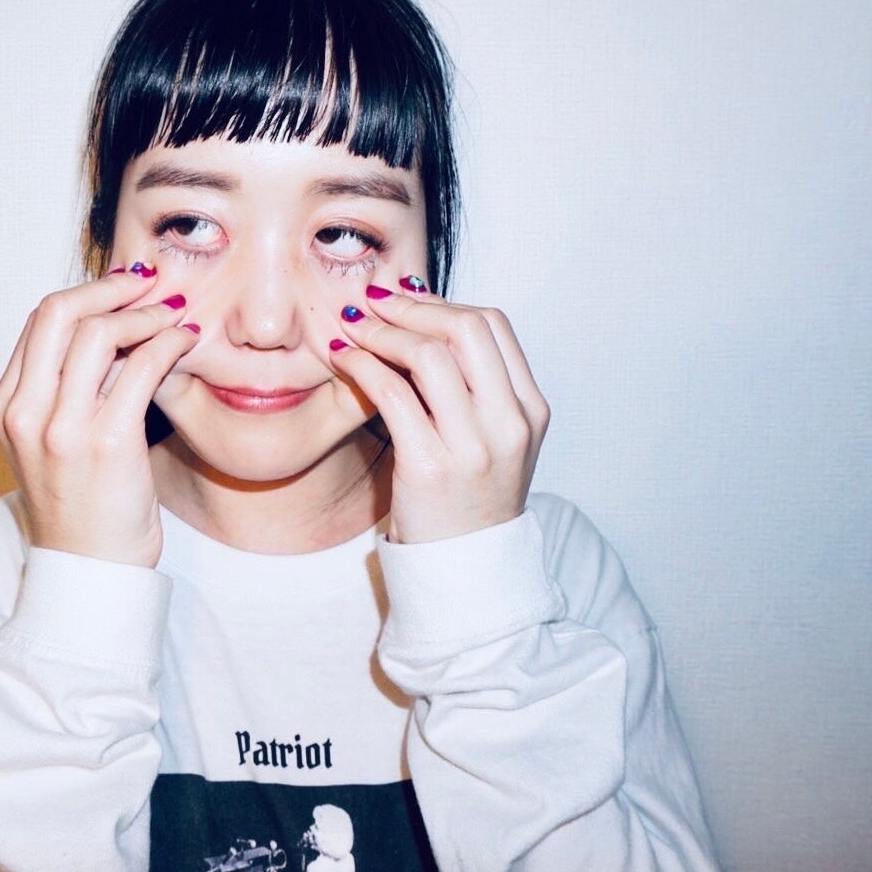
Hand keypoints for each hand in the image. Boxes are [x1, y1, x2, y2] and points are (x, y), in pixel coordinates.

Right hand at [0, 263, 197, 566]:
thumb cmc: (82, 507)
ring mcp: (62, 428)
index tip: (123, 289)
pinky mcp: (106, 443)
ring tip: (173, 314)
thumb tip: (117, 330)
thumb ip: (73, 386)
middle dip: (109, 289)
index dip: (86, 295)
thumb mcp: (56, 440)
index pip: (40, 323)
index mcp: (6, 407)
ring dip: (144, 313)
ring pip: (98, 332)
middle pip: (59, 313)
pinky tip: (185, 342)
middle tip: (147, 286)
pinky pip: (140, 367)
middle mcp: (25, 412)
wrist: (90, 572)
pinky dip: (167, 342)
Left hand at [327, 280, 549, 543]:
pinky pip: (391, 392)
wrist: (465, 574)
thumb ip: (471, 386)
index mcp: (529, 410)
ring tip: (351, 327)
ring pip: (427, 355)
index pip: (491, 326)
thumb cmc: (466, 501)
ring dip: (381, 331)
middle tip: (372, 302)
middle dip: (411, 306)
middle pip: (464, 328)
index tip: (402, 298)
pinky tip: (342, 358)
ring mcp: (473, 446)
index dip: (441, 302)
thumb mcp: (490, 439)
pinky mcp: (430, 466)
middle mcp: (509, 423)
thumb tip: (422, 318)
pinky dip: (362, 364)